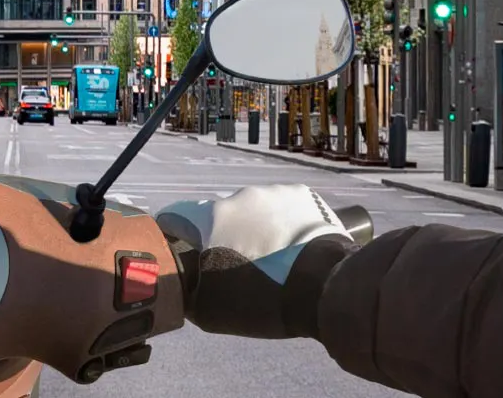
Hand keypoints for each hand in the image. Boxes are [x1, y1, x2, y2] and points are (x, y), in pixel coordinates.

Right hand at [154, 184, 361, 339]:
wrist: (325, 290)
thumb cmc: (264, 302)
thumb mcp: (210, 310)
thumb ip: (186, 290)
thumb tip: (181, 283)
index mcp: (211, 218)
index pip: (177, 216)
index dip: (177, 234)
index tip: (185, 251)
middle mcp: (239, 196)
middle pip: (221, 214)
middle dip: (225, 234)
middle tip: (238, 261)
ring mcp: (274, 192)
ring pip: (255, 208)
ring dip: (256, 226)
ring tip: (272, 255)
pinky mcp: (303, 195)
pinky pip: (284, 206)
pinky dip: (284, 221)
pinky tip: (293, 244)